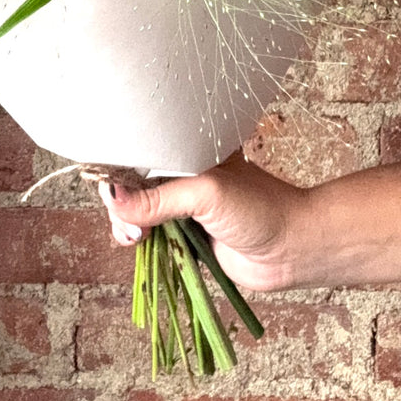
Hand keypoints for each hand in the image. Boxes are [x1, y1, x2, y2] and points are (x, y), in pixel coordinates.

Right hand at [99, 154, 308, 291]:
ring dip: (127, 224)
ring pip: (138, 212)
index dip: (119, 169)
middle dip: (121, 202)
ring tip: (135, 237)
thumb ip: (158, 198)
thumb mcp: (205, 193)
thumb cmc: (258, 209)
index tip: (109, 190)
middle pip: (133, 184)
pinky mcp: (185, 235)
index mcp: (188, 150)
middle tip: (129, 223)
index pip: (140, 152)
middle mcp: (181, 175)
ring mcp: (182, 206)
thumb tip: (112, 198)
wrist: (292, 249)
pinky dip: (139, 240)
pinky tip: (138, 245)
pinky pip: (151, 235)